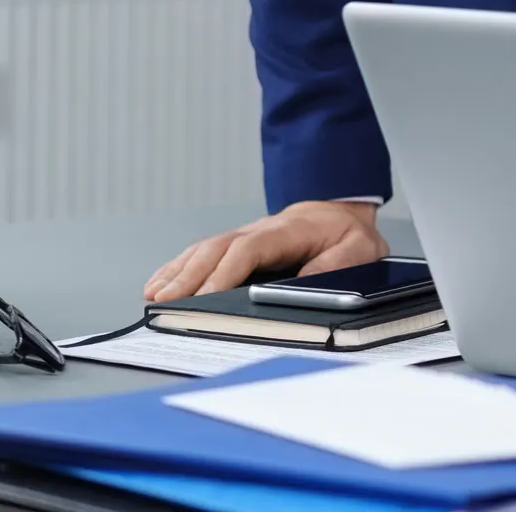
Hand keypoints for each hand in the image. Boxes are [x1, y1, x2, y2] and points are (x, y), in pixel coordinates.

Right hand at [143, 200, 387, 301]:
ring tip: (155, 296)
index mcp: (289, 231)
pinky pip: (203, 254)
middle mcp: (260, 230)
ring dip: (178, 272)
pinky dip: (178, 267)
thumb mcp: (359, 249)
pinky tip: (161, 282)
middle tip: (167, 302)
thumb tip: (308, 282)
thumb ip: (336, 265)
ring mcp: (246, 236)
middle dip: (190, 276)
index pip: (249, 248)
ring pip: (205, 250)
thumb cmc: (347, 236)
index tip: (206, 297)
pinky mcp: (238, 246)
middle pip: (217, 249)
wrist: (341, 213)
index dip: (225, 272)